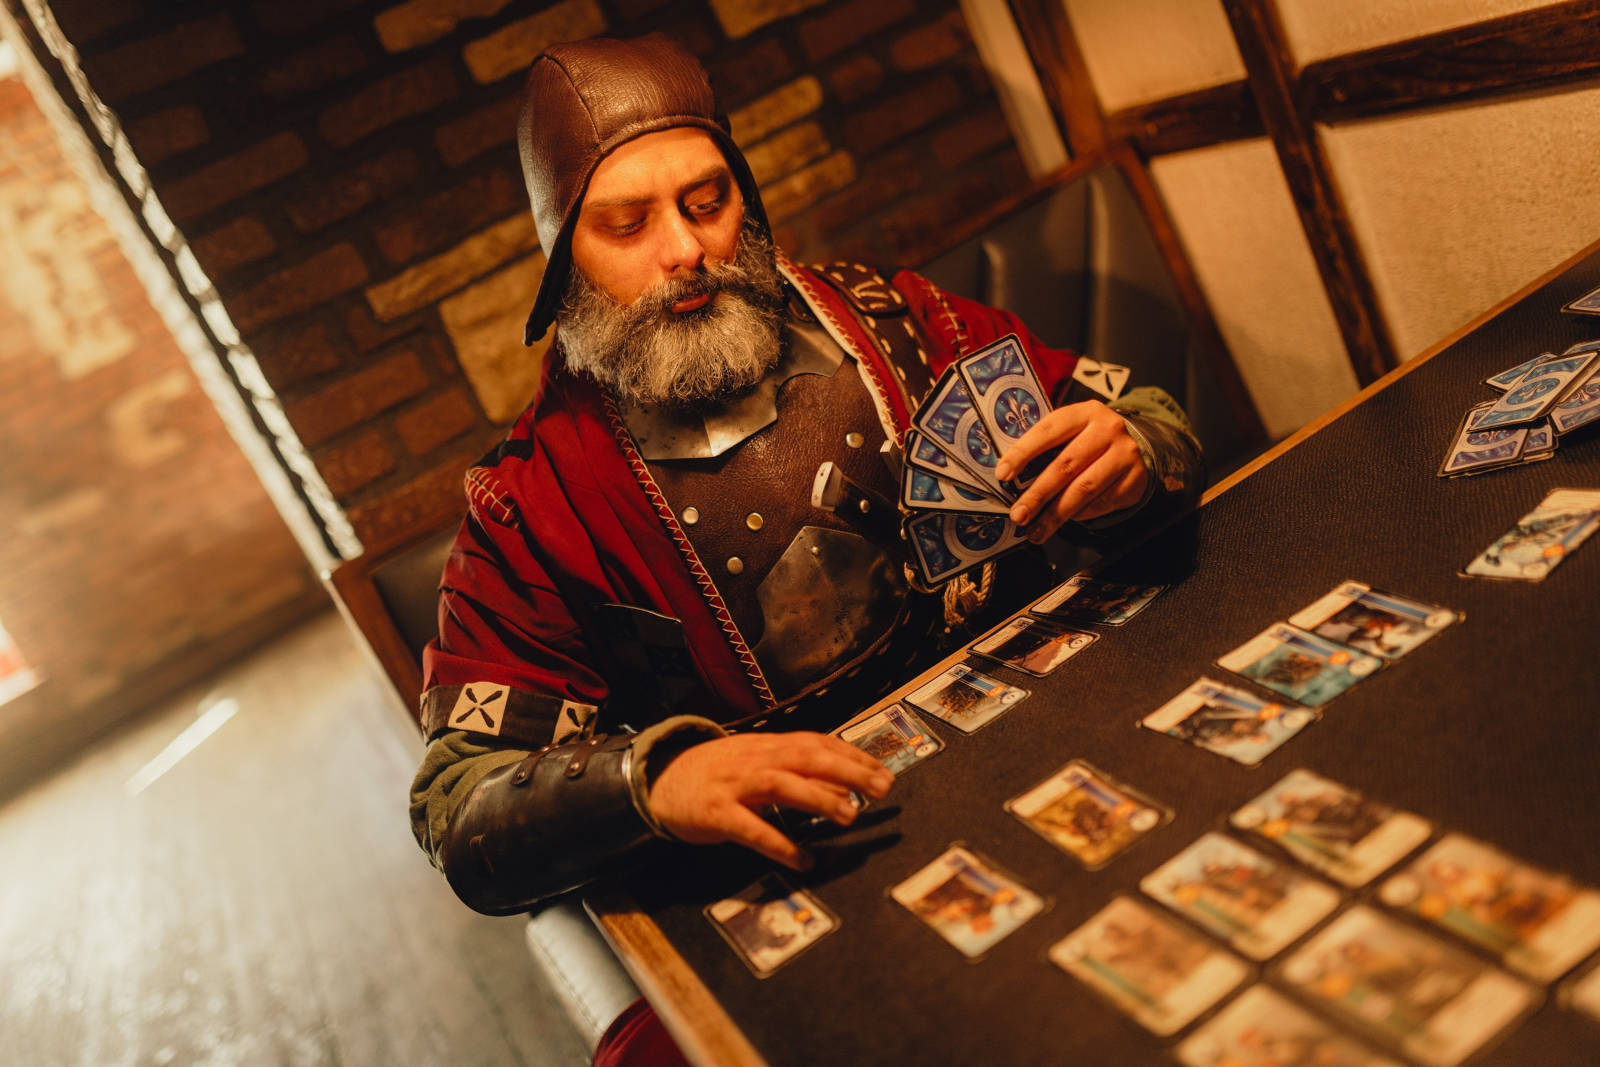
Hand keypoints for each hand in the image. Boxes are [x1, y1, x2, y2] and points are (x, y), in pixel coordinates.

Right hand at [647, 732, 893, 869]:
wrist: (659, 780)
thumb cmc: (716, 775)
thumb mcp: (756, 766)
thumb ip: (796, 774)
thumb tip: (843, 790)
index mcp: (766, 746)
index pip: (816, 743)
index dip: (851, 755)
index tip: (882, 770)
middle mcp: (754, 759)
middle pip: (808, 757)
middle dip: (848, 770)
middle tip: (883, 787)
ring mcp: (734, 784)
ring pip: (782, 784)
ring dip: (819, 799)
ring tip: (850, 816)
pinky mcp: (716, 813)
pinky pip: (751, 829)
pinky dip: (779, 845)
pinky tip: (803, 860)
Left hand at [994, 400, 1147, 542]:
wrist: (1136, 445)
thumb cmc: (1089, 440)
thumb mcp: (1070, 431)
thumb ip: (1045, 447)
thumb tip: (1009, 477)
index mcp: (1084, 412)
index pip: (1048, 430)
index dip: (1023, 453)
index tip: (1003, 474)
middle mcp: (1108, 430)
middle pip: (1066, 465)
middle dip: (1037, 494)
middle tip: (1018, 515)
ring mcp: (1125, 454)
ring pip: (1084, 489)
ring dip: (1056, 515)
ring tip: (1036, 530)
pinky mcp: (1136, 478)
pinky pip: (1102, 503)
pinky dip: (1080, 515)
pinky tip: (1065, 521)